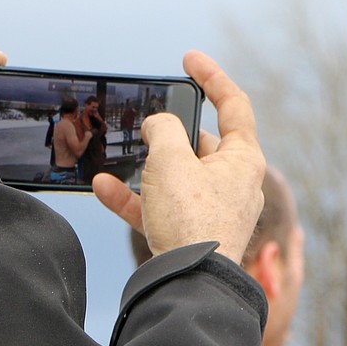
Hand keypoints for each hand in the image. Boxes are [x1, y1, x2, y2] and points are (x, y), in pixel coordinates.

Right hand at [90, 52, 265, 264]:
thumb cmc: (192, 220)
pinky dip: (134, 197)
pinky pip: (159, 208)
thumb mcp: (172, 159)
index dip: (211, 77)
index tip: (188, 59)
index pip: (233, 105)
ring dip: (143, 167)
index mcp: (243, 159)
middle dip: (168, 133)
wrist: (190, 285)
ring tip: (117, 156)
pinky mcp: (188, 236)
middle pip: (200, 144)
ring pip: (174, 178)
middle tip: (144, 123)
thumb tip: (157, 126)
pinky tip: (103, 187)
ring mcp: (210, 212)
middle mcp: (232, 184)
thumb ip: (162, 130)